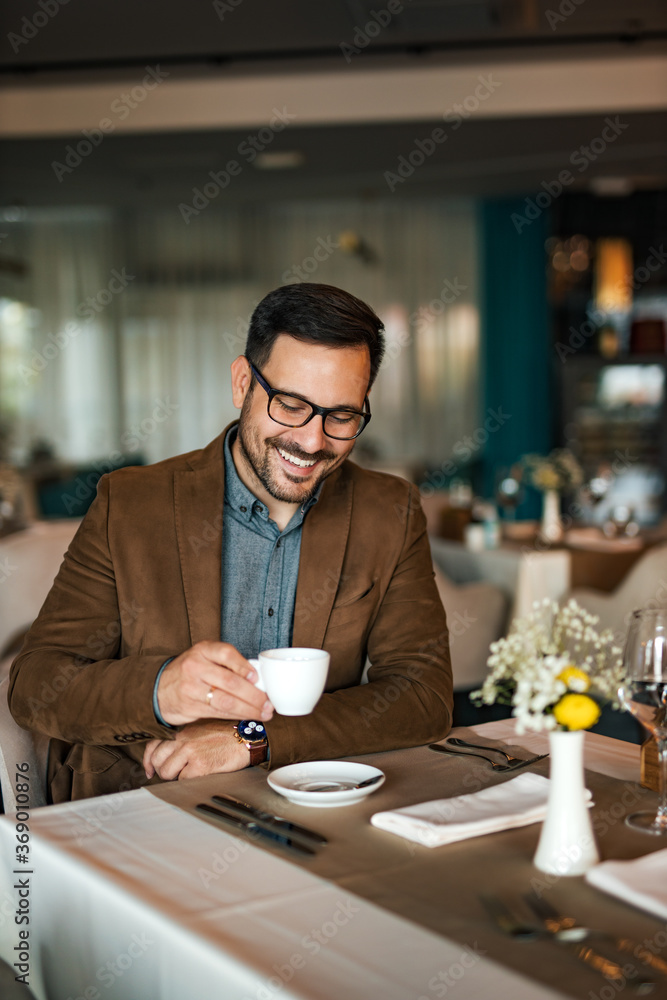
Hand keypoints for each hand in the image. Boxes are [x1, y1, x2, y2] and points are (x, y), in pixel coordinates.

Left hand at [143, 720, 249, 780]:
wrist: (248, 736)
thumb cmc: (229, 734)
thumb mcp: (203, 730)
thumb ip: (186, 739)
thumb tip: (173, 755)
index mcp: (183, 731)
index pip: (154, 744)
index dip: (149, 760)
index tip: (150, 769)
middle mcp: (184, 739)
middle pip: (157, 760)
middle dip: (163, 771)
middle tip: (174, 775)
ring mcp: (191, 751)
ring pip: (167, 772)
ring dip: (176, 778)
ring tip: (189, 776)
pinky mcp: (201, 765)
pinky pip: (184, 781)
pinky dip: (190, 783)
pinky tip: (200, 777)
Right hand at [156, 640, 272, 726]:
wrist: (158, 688)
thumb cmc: (190, 672)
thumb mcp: (203, 658)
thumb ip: (225, 663)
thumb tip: (259, 678)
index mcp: (202, 650)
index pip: (226, 653)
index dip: (244, 666)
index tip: (257, 678)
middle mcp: (195, 666)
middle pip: (230, 681)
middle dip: (254, 695)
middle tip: (269, 703)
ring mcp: (191, 687)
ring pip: (226, 700)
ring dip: (248, 709)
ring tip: (264, 713)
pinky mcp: (190, 706)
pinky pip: (218, 712)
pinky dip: (236, 715)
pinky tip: (247, 716)